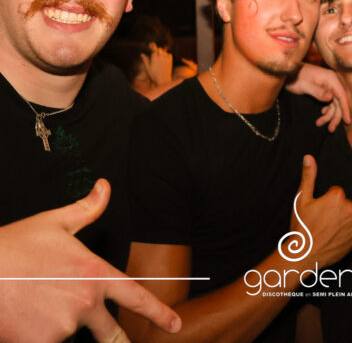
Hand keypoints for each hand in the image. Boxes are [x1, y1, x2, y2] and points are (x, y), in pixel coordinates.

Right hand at [0, 179, 180, 342]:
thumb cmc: (15, 246)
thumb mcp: (55, 222)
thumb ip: (88, 209)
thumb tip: (105, 186)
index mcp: (95, 273)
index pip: (136, 295)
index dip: (158, 312)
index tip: (175, 325)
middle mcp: (85, 302)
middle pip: (110, 332)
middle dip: (117, 340)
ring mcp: (64, 326)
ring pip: (70, 333)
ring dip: (60, 325)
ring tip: (37, 302)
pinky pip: (48, 342)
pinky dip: (40, 332)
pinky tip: (27, 316)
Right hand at [141, 43, 172, 86]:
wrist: (163, 81)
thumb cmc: (154, 75)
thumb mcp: (147, 68)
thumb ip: (145, 60)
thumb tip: (142, 54)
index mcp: (154, 57)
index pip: (153, 48)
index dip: (152, 45)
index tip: (150, 44)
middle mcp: (161, 56)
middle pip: (159, 49)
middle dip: (156, 49)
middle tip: (154, 51)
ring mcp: (166, 58)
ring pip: (164, 51)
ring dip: (161, 52)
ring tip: (158, 56)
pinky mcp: (170, 61)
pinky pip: (169, 54)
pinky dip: (166, 54)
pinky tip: (164, 58)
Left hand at [285, 64, 350, 131]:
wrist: (287, 73)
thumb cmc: (294, 77)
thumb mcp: (305, 85)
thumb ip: (318, 92)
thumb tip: (331, 98)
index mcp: (330, 78)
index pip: (342, 95)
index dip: (345, 109)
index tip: (347, 121)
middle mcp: (332, 82)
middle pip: (339, 102)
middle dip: (335, 116)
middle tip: (330, 129)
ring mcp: (328, 86)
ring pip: (334, 104)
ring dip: (329, 115)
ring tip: (319, 123)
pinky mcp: (324, 90)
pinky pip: (329, 102)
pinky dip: (326, 110)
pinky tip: (321, 115)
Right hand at [288, 155, 351, 267]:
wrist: (304, 253)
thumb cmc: (302, 226)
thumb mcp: (302, 198)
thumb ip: (308, 176)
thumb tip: (309, 157)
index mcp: (337, 196)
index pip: (336, 191)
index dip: (326, 199)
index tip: (318, 209)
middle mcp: (350, 208)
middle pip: (345, 202)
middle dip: (336, 208)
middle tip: (322, 220)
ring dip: (345, 218)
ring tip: (329, 229)